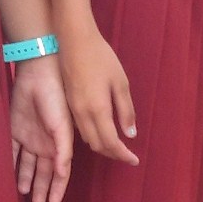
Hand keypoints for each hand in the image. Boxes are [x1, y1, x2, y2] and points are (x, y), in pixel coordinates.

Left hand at [9, 57, 74, 201]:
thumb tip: (61, 174)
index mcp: (59, 145)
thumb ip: (63, 152)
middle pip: (43, 172)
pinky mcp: (15, 130)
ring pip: (27, 165)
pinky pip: (12, 151)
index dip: (58, 188)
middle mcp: (45, 144)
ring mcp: (30, 138)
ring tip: (24, 193)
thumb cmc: (56, 99)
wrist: (38, 76)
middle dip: (42, 188)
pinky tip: (8, 175)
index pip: (60, 172)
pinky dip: (11, 163)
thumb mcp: (63, 127)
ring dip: (26, 178)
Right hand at [59, 24, 137, 165]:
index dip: (123, 155)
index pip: (111, 143)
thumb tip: (130, 134)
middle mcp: (83, 114)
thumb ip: (126, 110)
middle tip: (127, 154)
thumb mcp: (120, 82)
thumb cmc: (101, 58)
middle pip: (97, 145)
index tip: (134, 161)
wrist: (73, 40)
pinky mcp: (68, 104)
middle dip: (113, 153)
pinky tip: (101, 130)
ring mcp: (73, 110)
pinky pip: (80, 129)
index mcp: (98, 110)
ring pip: (87, 139)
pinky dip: (92, 136)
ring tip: (116, 145)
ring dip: (102, 146)